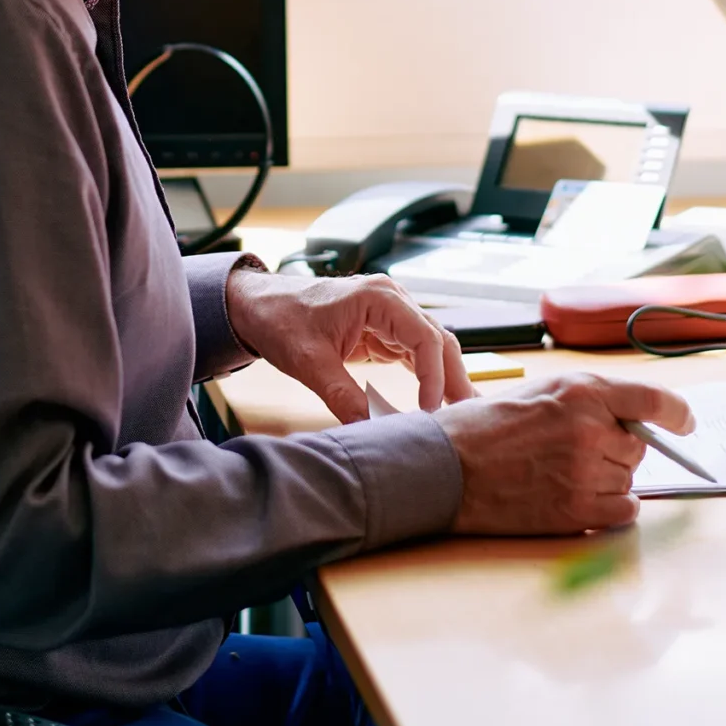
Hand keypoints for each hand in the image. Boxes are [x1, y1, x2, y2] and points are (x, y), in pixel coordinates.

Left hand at [224, 268, 476, 422]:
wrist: (258, 306)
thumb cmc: (280, 321)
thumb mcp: (309, 362)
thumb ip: (341, 395)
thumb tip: (369, 429)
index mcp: (378, 297)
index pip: (424, 336)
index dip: (433, 375)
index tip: (429, 410)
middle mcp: (392, 299)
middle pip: (438, 340)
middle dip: (453, 378)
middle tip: (467, 416)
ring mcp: (390, 313)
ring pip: (431, 346)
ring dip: (445, 378)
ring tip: (461, 413)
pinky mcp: (383, 329)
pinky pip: (414, 352)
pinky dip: (427, 375)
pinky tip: (437, 400)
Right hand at [435, 373, 694, 535]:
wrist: (444, 468)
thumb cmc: (480, 429)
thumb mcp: (536, 394)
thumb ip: (584, 402)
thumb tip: (628, 421)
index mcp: (581, 390)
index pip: (652, 399)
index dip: (676, 412)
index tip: (684, 422)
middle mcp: (592, 428)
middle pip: (637, 446)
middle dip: (615, 450)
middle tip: (571, 453)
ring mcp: (587, 471)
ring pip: (629, 479)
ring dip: (607, 479)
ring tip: (560, 475)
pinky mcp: (580, 510)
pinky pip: (625, 510)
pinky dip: (611, 509)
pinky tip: (577, 499)